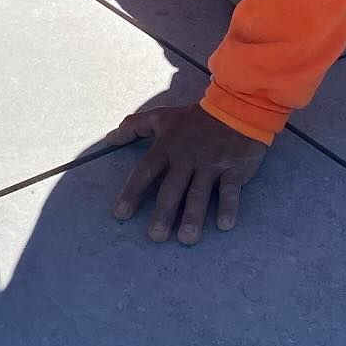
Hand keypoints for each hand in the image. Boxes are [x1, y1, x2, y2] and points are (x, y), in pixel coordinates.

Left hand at [108, 102, 266, 244]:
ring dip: (193, 216)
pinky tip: (224, 225)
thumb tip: (109, 138)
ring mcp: (211, 164)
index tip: (121, 213)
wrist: (236, 107)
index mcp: (167, 147)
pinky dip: (228, 206)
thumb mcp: (162, 117)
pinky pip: (230, 189)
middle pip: (172, 188)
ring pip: (199, 193)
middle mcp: (187, 158)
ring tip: (186, 238)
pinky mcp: (234, 169)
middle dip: (164, 213)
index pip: (146, 171)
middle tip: (156, 236)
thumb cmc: (195, 118)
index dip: (132, 192)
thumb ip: (135, 127)